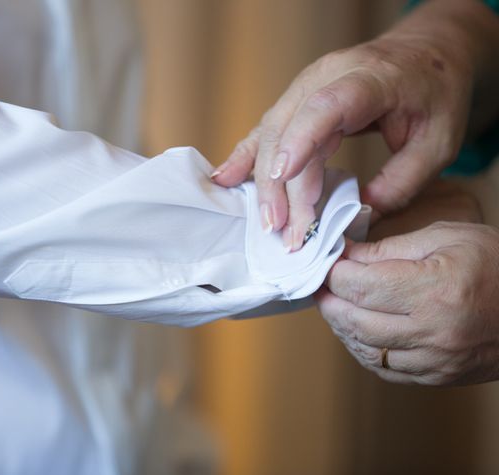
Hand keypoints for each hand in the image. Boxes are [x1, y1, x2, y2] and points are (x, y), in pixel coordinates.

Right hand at [212, 0, 498, 251]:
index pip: (325, 107)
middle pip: (287, 128)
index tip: (282, 179)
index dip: (300, 141)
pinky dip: (245, 156)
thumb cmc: (435, 95)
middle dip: (281, 185)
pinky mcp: (296, 100)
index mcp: (369, 79)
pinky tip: (225, 178)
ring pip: (270, 132)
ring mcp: (306, 86)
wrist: (425, 55)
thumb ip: (402, 180)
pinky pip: (265, 129)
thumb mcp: (438, 142)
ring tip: (268, 223)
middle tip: (286, 232)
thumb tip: (358, 213)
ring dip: (264, 181)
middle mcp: (327, 77)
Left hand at [317, 219, 498, 385]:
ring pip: (365, 348)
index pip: (359, 285)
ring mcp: (436, 360)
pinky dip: (362, 349)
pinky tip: (356, 331)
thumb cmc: (496, 264)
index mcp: (434, 289)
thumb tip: (347, 255)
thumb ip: (390, 248)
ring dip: (341, 326)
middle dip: (329, 300)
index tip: (326, 262)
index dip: (333, 273)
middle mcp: (433, 330)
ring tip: (334, 305)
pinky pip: (385, 369)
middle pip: (355, 319)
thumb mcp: (447, 237)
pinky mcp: (438, 376)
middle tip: (320, 284)